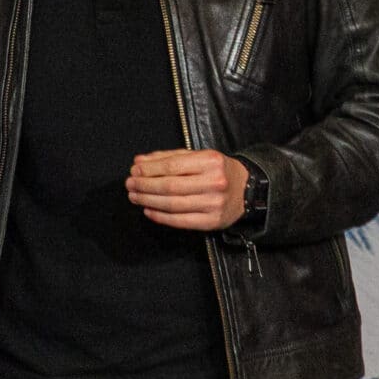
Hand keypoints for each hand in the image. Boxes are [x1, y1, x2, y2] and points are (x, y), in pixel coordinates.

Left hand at [126, 149, 247, 230]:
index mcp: (210, 162)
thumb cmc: (218, 171)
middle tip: (130, 184)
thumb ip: (168, 157)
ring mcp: (214, 204)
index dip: (149, 170)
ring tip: (135, 196)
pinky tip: (148, 210)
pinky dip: (161, 216)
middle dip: (145, 185)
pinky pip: (181, 221)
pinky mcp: (212, 222)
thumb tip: (139, 161)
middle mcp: (214, 183)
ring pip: (173, 204)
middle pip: (170, 186)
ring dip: (148, 201)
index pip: (172, 166)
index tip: (134, 170)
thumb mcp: (198, 156)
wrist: (248, 190)